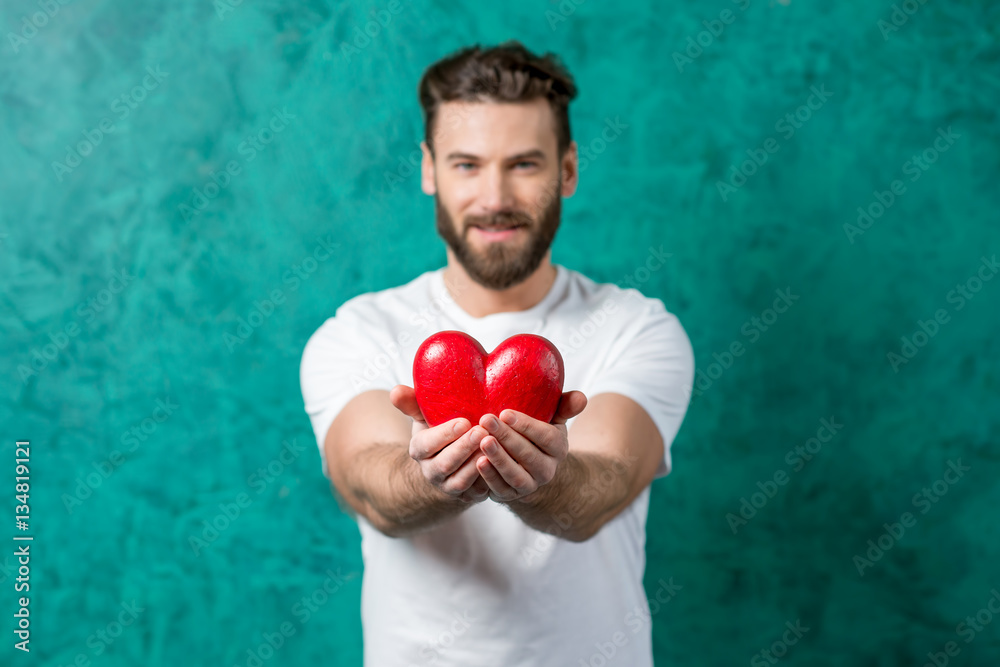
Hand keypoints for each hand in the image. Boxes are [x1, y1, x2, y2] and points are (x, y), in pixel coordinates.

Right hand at [389, 385, 490, 503]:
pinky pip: (478, 492)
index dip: (445, 434)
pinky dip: (489, 479)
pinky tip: (501, 463)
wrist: (451, 459)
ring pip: (461, 481)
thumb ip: (412, 403)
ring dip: (477, 465)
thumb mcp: (424, 416)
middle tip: (482, 431)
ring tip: (493, 446)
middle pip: (445, 464)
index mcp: (419, 449)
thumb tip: (395, 391)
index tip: (464, 422)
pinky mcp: (467, 496)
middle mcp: (431, 471)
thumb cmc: (439, 429)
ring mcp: (449, 487)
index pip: (426, 444)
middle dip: (464, 448)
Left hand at [471, 390, 587, 502]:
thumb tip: (580, 397)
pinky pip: (501, 488)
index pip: (547, 437)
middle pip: (528, 455)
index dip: (527, 426)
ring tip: (483, 441)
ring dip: (498, 458)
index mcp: (558, 449)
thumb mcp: (553, 420)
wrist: (529, 468)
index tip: (505, 412)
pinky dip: (489, 477)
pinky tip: (478, 462)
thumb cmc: (536, 436)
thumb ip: (565, 406)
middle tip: (487, 420)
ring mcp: (529, 485)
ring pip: (515, 474)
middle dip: (507, 437)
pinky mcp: (511, 495)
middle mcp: (547, 470)